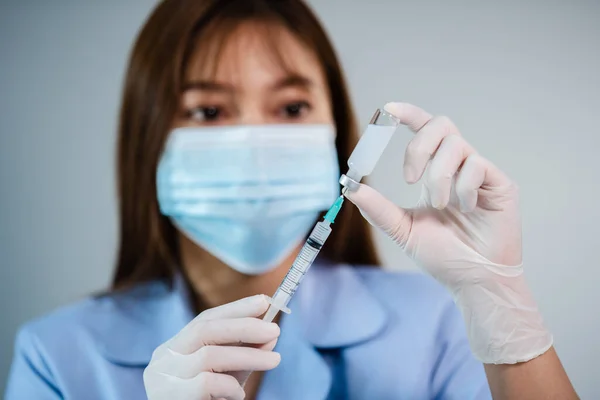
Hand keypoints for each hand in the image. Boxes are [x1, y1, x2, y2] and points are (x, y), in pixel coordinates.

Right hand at [143, 295, 280, 399]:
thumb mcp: (228, 374)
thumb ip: (245, 354)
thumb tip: (270, 333)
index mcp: (173, 348)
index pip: (204, 319)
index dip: (235, 308)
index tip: (264, 301)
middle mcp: (162, 359)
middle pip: (204, 330)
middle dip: (244, 326)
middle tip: (275, 330)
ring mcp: (162, 378)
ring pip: (209, 355)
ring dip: (249, 355)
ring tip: (273, 361)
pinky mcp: (169, 397)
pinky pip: (207, 383)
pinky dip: (230, 386)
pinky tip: (238, 395)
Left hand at [344, 102, 551, 363]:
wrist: (474, 281)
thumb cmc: (444, 256)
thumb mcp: (404, 230)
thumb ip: (378, 208)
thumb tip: (349, 185)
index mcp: (435, 172)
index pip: (423, 130)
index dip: (406, 114)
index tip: (386, 110)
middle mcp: (458, 166)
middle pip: (441, 124)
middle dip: (419, 146)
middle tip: (409, 178)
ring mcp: (480, 173)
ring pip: (456, 146)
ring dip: (439, 176)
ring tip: (441, 206)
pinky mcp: (500, 184)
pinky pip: (477, 165)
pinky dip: (462, 187)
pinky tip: (465, 209)